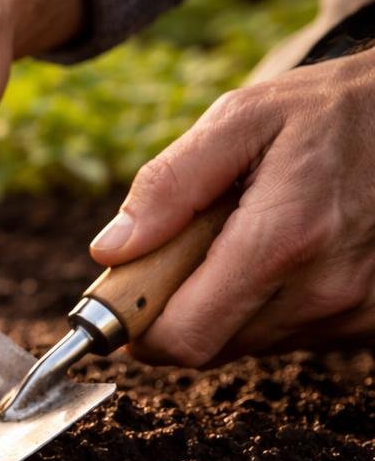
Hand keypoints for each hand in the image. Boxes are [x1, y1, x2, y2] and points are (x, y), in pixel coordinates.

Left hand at [91, 46, 374, 366]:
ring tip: (251, 237)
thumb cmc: (327, 112)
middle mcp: (324, 290)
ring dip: (228, 304)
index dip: (142, 328)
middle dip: (182, 307)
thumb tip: (111, 250)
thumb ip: (169, 185)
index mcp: (283, 241)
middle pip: (209, 348)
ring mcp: (353, 311)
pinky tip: (289, 254)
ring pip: (248, 344)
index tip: (131, 292)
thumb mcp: (241, 119)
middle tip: (194, 246)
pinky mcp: (370, 321)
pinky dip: (271, 304)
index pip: (184, 339)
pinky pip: (292, 336)